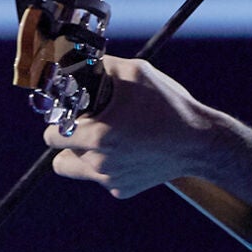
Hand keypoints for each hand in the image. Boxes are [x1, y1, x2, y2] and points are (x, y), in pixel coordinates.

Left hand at [42, 56, 217, 196]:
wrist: (201, 143)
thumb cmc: (169, 105)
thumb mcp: (136, 73)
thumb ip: (101, 67)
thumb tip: (79, 61)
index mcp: (95, 136)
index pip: (51, 136)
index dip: (58, 122)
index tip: (70, 116)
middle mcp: (98, 163)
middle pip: (61, 155)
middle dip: (70, 139)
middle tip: (90, 126)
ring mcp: (110, 180)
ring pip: (80, 168)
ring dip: (87, 155)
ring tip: (110, 139)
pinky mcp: (122, 190)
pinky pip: (104, 177)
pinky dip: (111, 166)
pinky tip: (131, 152)